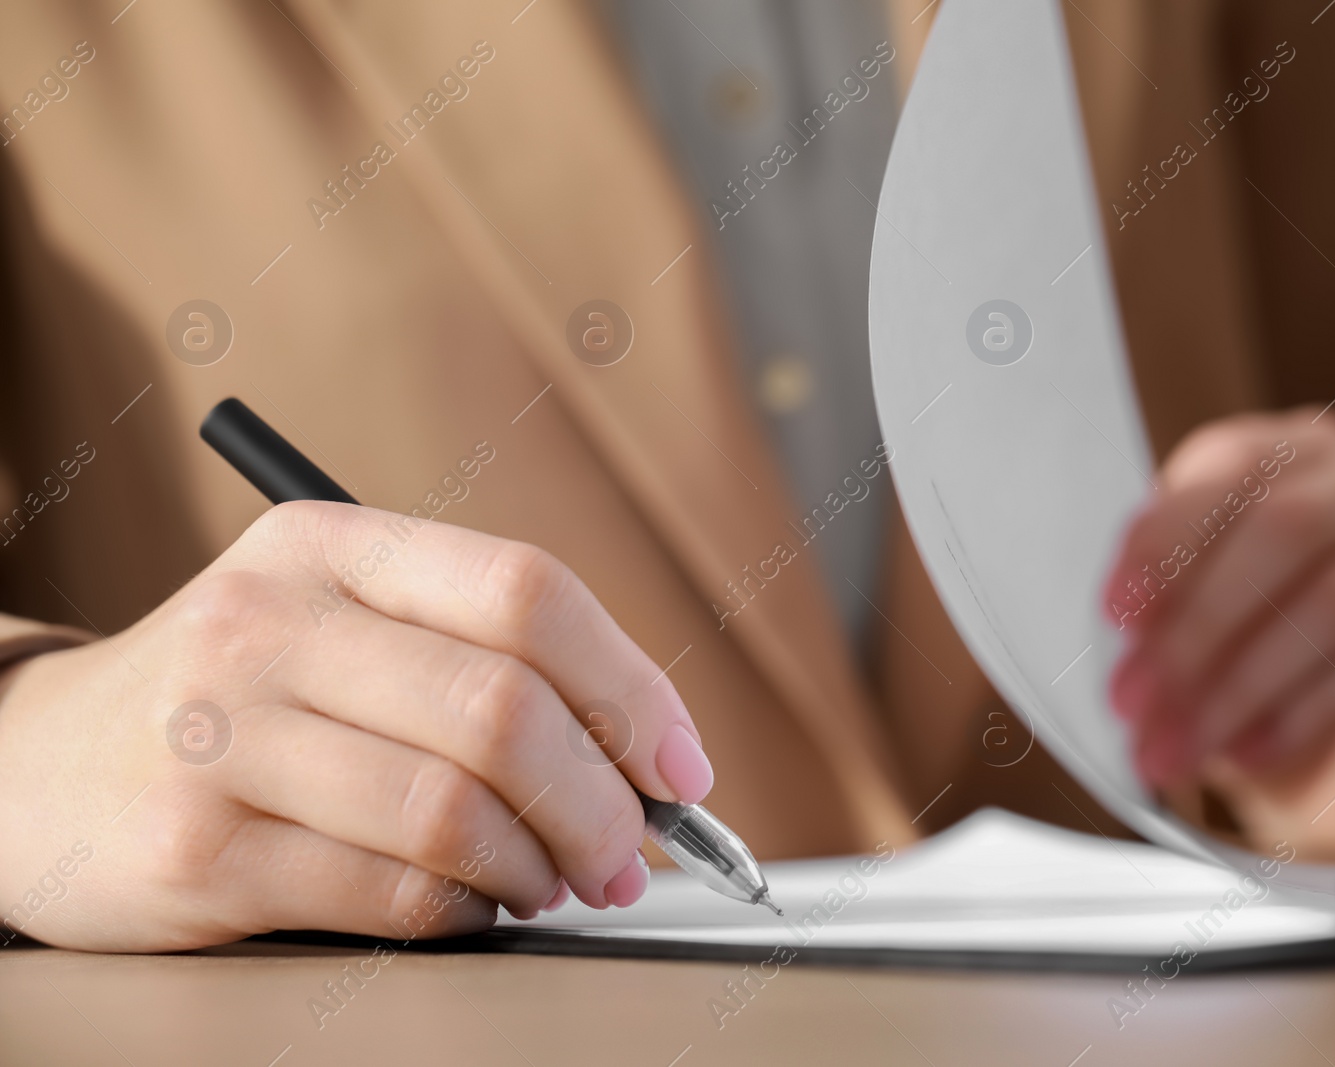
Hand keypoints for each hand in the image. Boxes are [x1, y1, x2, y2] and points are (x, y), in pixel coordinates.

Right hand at [0, 502, 712, 950]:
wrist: (35, 768)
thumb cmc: (237, 696)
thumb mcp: (338, 626)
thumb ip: (477, 660)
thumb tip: (647, 758)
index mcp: (331, 546)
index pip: (526, 591)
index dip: (631, 686)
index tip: (681, 765)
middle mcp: (270, 623)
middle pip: (504, 708)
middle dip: (604, 803)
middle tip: (631, 854)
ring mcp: (223, 734)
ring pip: (455, 809)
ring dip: (541, 867)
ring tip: (552, 883)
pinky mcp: (197, 850)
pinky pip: (393, 891)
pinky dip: (468, 912)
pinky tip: (476, 906)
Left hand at [1102, 410, 1334, 856]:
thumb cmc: (1267, 676)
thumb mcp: (1196, 633)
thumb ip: (1163, 608)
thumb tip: (1126, 631)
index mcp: (1303, 451)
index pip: (1234, 459)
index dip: (1169, 536)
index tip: (1117, 614)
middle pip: (1289, 526)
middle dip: (1199, 627)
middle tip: (1138, 704)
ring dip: (1244, 686)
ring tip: (1188, 747)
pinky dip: (1310, 711)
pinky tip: (1256, 751)